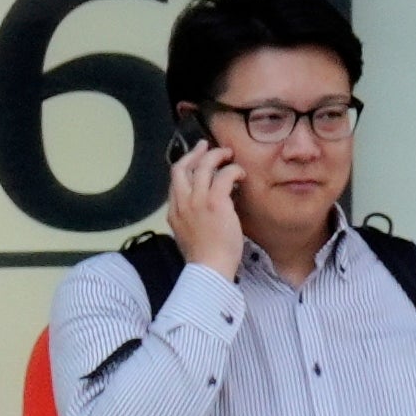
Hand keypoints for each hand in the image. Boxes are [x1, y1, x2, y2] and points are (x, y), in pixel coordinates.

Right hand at [167, 133, 244, 280]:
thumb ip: (192, 218)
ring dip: (217, 156)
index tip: (196, 159)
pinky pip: (224, 175)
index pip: (175, 181)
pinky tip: (241, 175)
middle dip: (195, 153)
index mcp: (174, 212)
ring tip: (229, 156)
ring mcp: (197, 202)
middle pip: (181, 167)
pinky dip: (234, 170)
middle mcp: (181, 204)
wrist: (209, 269)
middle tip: (209, 147)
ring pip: (203, 166)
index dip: (186, 165)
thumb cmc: (204, 258)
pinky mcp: (215, 203)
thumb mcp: (189, 236)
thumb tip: (205, 207)